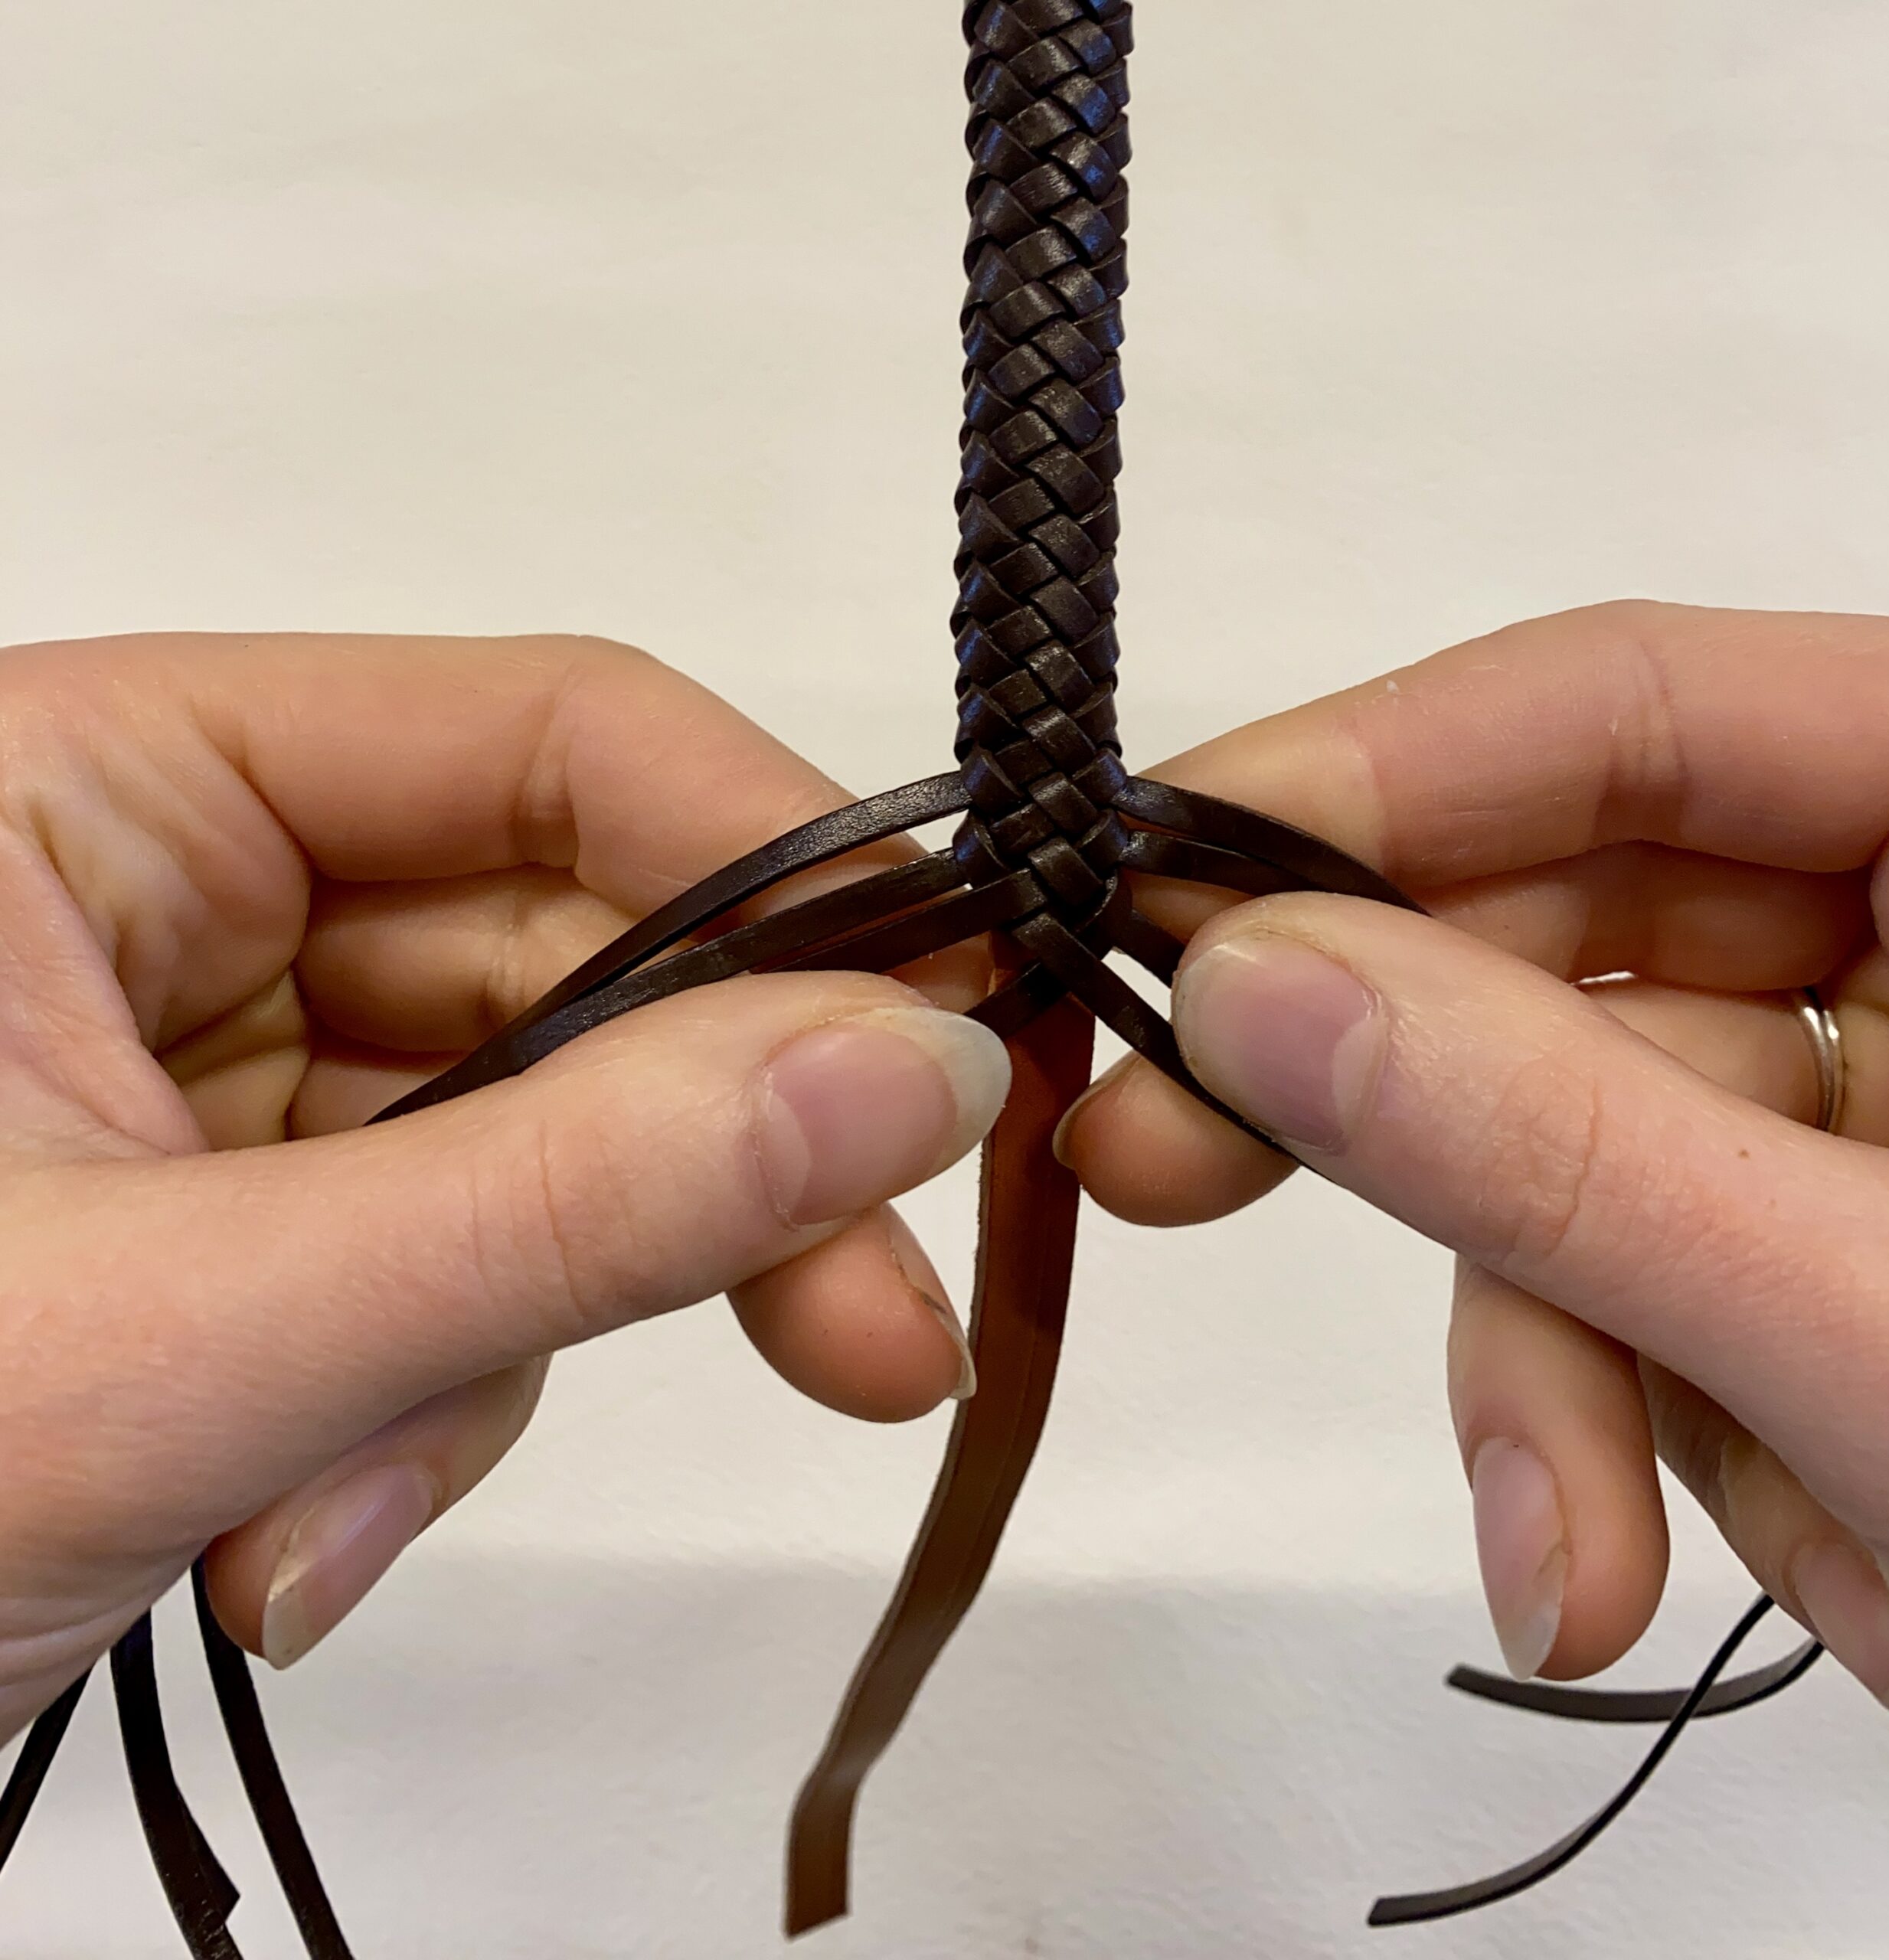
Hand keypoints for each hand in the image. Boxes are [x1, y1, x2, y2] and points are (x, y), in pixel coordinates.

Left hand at [0, 632, 1006, 1733]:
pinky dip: (408, 1422)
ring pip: (514, 1149)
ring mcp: (187, 1078)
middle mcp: (147, 899)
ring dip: (500, 1350)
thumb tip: (913, 1074)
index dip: (778, 870)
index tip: (959, 1028)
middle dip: (706, 1167)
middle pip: (560, 963)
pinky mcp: (218, 1236)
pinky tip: (275, 1546)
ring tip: (325, 1534)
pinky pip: (434, 1278)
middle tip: (884, 1327)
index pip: (542, 741)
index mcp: (85, 787)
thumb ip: (561, 1200)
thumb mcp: (165, 1339)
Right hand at [1065, 601, 1888, 1731]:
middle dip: (1406, 1127)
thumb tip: (1244, 990)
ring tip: (1587, 1572)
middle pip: (1569, 946)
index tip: (1145, 899)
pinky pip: (1664, 1283)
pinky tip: (1771, 1574)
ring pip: (1590, 1155)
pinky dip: (1662, 1434)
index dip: (1361, 787)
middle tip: (1151, 1163)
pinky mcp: (1864, 1233)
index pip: (1630, 704)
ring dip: (1561, 1371)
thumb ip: (1570, 1154)